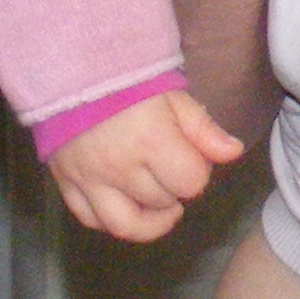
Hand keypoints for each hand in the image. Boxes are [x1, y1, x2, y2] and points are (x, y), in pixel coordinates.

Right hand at [47, 88, 241, 241]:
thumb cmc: (129, 82)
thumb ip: (203, 128)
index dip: (198, 172)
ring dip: (150, 219)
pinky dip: (111, 222)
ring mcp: (89, 180)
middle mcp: (119, 168)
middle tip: (173, 170)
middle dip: (174, 188)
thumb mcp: (173, 97)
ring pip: (125, 225)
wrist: (73, 73)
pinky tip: (127, 208)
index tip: (192, 157)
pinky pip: (90, 220)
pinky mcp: (66, 184)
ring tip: (162, 205)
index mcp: (151, 142)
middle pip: (161, 201)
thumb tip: (233, 153)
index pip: (190, 182)